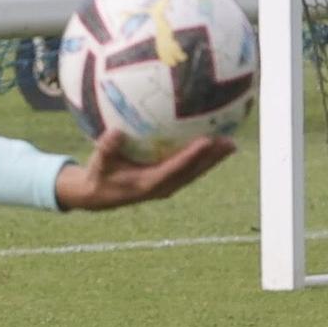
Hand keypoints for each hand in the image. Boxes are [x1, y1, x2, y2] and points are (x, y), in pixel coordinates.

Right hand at [53, 129, 234, 211]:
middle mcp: (163, 187)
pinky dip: (201, 158)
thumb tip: (115, 131)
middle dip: (212, 159)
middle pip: (193, 172)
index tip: (206, 141)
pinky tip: (210, 144)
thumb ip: (107, 148)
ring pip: (195, 172)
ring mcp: (167, 186)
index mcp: (148, 184)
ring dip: (213, 160)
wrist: (99, 195)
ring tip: (230, 144)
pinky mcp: (167, 182)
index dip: (192, 156)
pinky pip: (188, 169)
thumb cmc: (98, 176)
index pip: (175, 169)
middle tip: (229, 143)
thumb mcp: (98, 163)